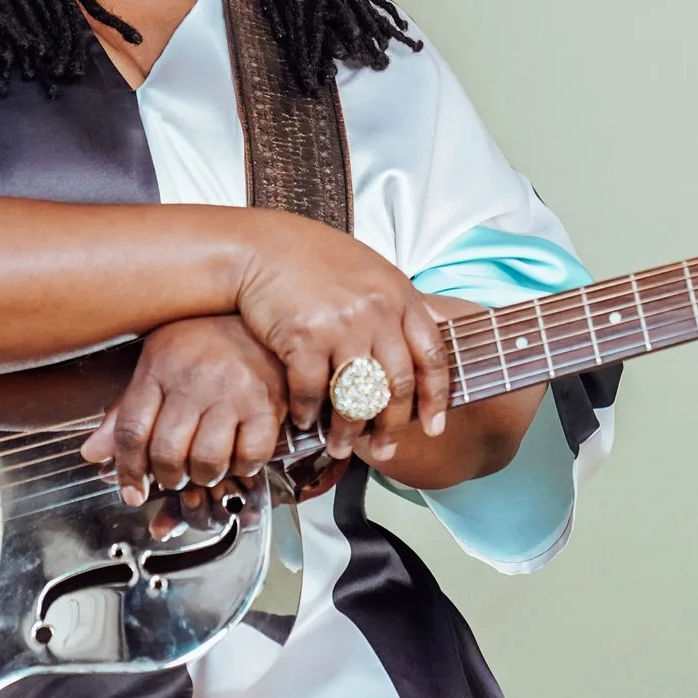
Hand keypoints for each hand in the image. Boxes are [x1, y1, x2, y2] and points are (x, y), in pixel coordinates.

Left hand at [80, 316, 288, 505]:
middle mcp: (195, 378)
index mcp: (160, 366)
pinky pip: (250, 456)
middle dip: (167, 477)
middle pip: (168, 452)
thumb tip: (93, 454)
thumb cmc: (204, 338)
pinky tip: (237, 456)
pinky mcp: (268, 404)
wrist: (258, 309)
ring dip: (203, 476)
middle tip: (173, 475)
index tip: (131, 491)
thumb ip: (126, 409)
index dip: (127, 470)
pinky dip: (242, 467)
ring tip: (204, 467)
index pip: (131, 431)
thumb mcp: (157, 360)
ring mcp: (234, 392)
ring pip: (208, 460)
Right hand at [231, 212, 450, 459]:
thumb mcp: (371, 272)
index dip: (435, 398)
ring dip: (348, 431)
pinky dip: (307, 412)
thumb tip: (426, 338)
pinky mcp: (303, 337)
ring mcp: (341, 325)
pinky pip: (312, 391)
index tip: (434, 426)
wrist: (261, 247)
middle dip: (392, 426)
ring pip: (356, 397)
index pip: (432, 356)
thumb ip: (397, 306)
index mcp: (399, 297)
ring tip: (340, 447)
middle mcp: (377, 312)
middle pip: (397, 385)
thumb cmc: (314, 260)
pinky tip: (303, 421)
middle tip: (385, 450)